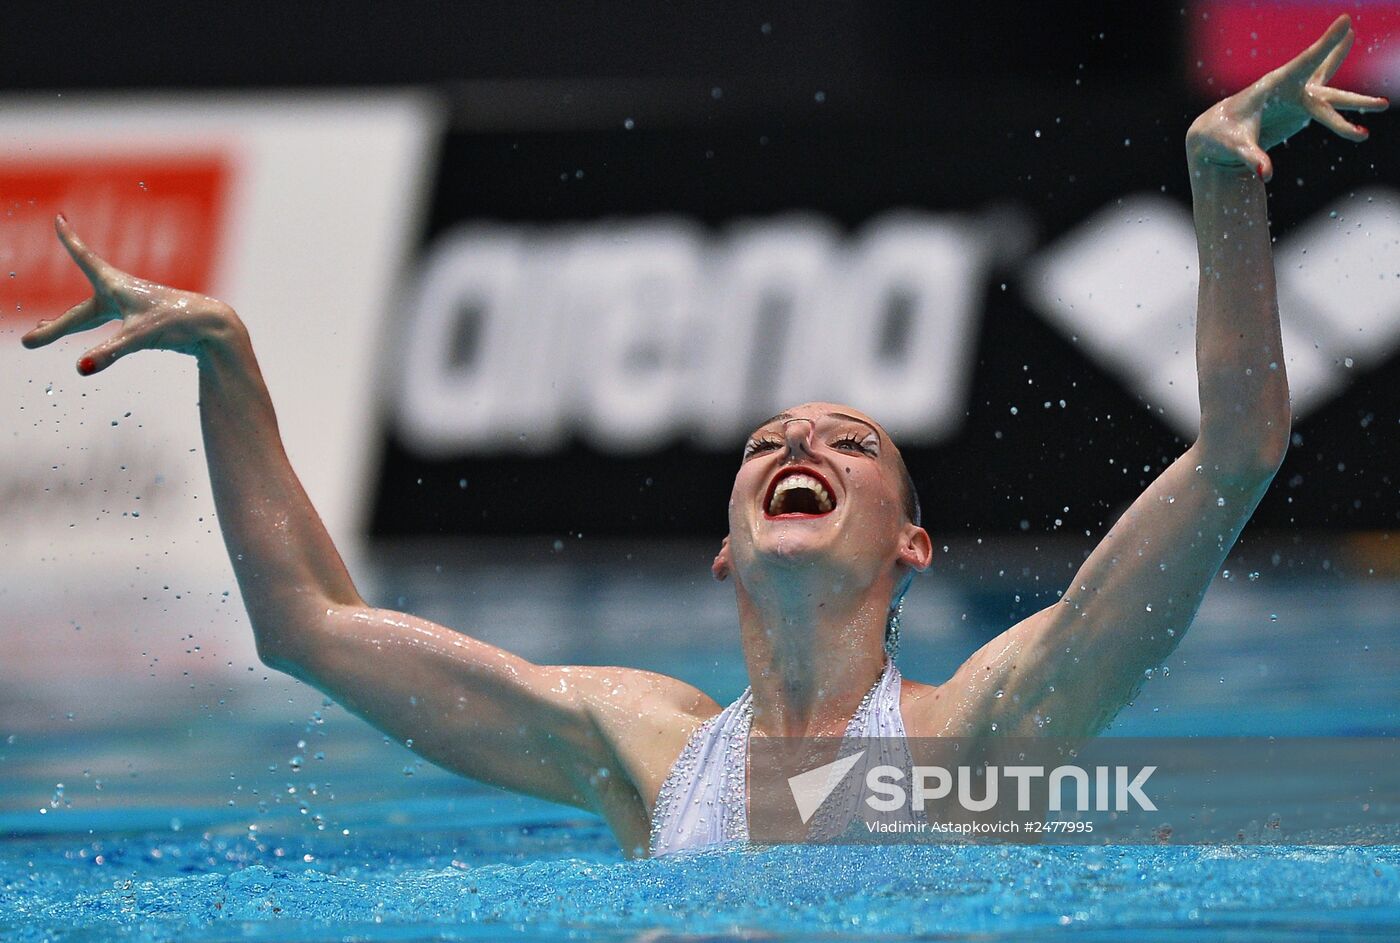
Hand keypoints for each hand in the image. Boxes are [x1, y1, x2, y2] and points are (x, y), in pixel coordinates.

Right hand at [21, 215, 236, 373]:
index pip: (85, 259)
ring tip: (42, 334)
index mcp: (116, 286)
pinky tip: (92, 349)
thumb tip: (81, 369)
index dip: (70, 240)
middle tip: (29, 341)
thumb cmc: (177, 322)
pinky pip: (108, 328)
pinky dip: (93, 336)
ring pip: (91, 319)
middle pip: (80, 312)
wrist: (211, 327)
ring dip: (66, 328)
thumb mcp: (139, 337)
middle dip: (54, 327)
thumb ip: (109, 352)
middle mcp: (121, 294)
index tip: (59, 218)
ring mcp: (131, 309)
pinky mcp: (142, 323)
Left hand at [1186, 13, 1387, 180]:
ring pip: (1322, 73)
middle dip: (1334, 51)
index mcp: (1271, 87)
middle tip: (1348, 23)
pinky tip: (1346, 40)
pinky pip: (1321, 84)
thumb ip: (1252, 157)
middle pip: (1318, 70)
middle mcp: (1284, 86)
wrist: (1212, 137)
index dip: (1325, 45)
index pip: (1304, 63)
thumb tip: (1265, 174)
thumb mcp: (1237, 148)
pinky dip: (1331, 62)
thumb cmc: (1221, 138)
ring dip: (1337, 53)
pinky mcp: (1296, 103)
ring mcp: (1292, 93)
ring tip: (1350, 30)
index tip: (1344, 23)